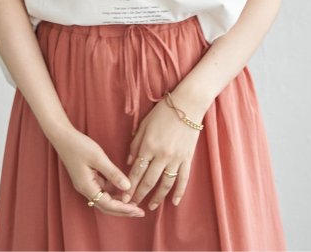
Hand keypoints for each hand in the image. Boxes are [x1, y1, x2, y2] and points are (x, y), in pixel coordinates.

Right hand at [50, 127, 145, 217]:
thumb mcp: (98, 158)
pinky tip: (123, 188)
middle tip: (139, 212)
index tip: (137, 210)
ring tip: (134, 202)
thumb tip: (127, 187)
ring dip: (119, 202)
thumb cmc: (78, 145)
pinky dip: (113, 191)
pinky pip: (102, 189)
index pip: (108, 204)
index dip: (123, 209)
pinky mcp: (87, 178)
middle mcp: (85, 189)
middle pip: (106, 206)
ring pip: (104, 199)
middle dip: (123, 210)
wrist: (62, 136)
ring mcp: (85, 184)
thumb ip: (113, 173)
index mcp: (87, 187)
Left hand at [117, 95, 203, 210]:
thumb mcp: (144, 125)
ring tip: (151, 206)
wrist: (187, 104)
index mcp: (148, 145)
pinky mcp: (187, 158)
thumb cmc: (163, 112)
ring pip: (165, 184)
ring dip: (158, 197)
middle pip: (149, 181)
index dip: (129, 186)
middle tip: (132, 205)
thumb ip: (135, 144)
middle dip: (139, 194)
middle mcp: (161, 155)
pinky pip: (183, 179)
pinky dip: (180, 192)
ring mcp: (176, 158)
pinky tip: (175, 202)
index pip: (136, 171)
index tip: (123, 197)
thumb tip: (129, 163)